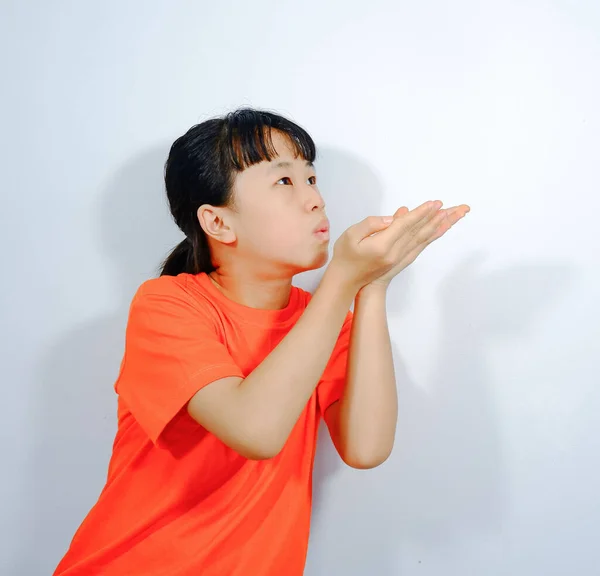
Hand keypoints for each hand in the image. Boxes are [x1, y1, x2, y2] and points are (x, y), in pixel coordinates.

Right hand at [330, 201, 466, 291]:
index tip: (434, 203)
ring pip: (424, 237)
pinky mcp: (402, 259)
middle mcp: (396, 252)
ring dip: (441, 225)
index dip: (421, 213)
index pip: (405, 225)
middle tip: (457, 206)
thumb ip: (371, 224)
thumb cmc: (346, 257)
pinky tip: (441, 228)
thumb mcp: (350, 235)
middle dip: (439, 217)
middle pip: (420, 230)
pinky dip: (433, 235)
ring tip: (456, 215)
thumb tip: (393, 218)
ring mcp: (400, 257)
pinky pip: (422, 244)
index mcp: (382, 245)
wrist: (349, 281)